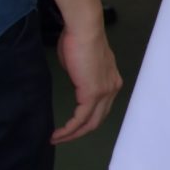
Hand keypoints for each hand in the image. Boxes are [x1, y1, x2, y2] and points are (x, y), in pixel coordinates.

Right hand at [45, 0, 121, 142]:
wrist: (85, 30)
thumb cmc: (79, 41)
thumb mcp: (83, 64)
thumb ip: (82, 78)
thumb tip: (78, 83)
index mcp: (112, 81)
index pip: (101, 109)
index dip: (86, 121)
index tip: (70, 127)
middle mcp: (112, 89)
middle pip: (97, 120)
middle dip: (79, 132)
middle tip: (61, 138)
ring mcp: (105, 92)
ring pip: (90, 122)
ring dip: (72, 134)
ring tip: (56, 138)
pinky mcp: (93, 93)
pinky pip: (81, 118)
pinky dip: (69, 128)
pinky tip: (58, 133)